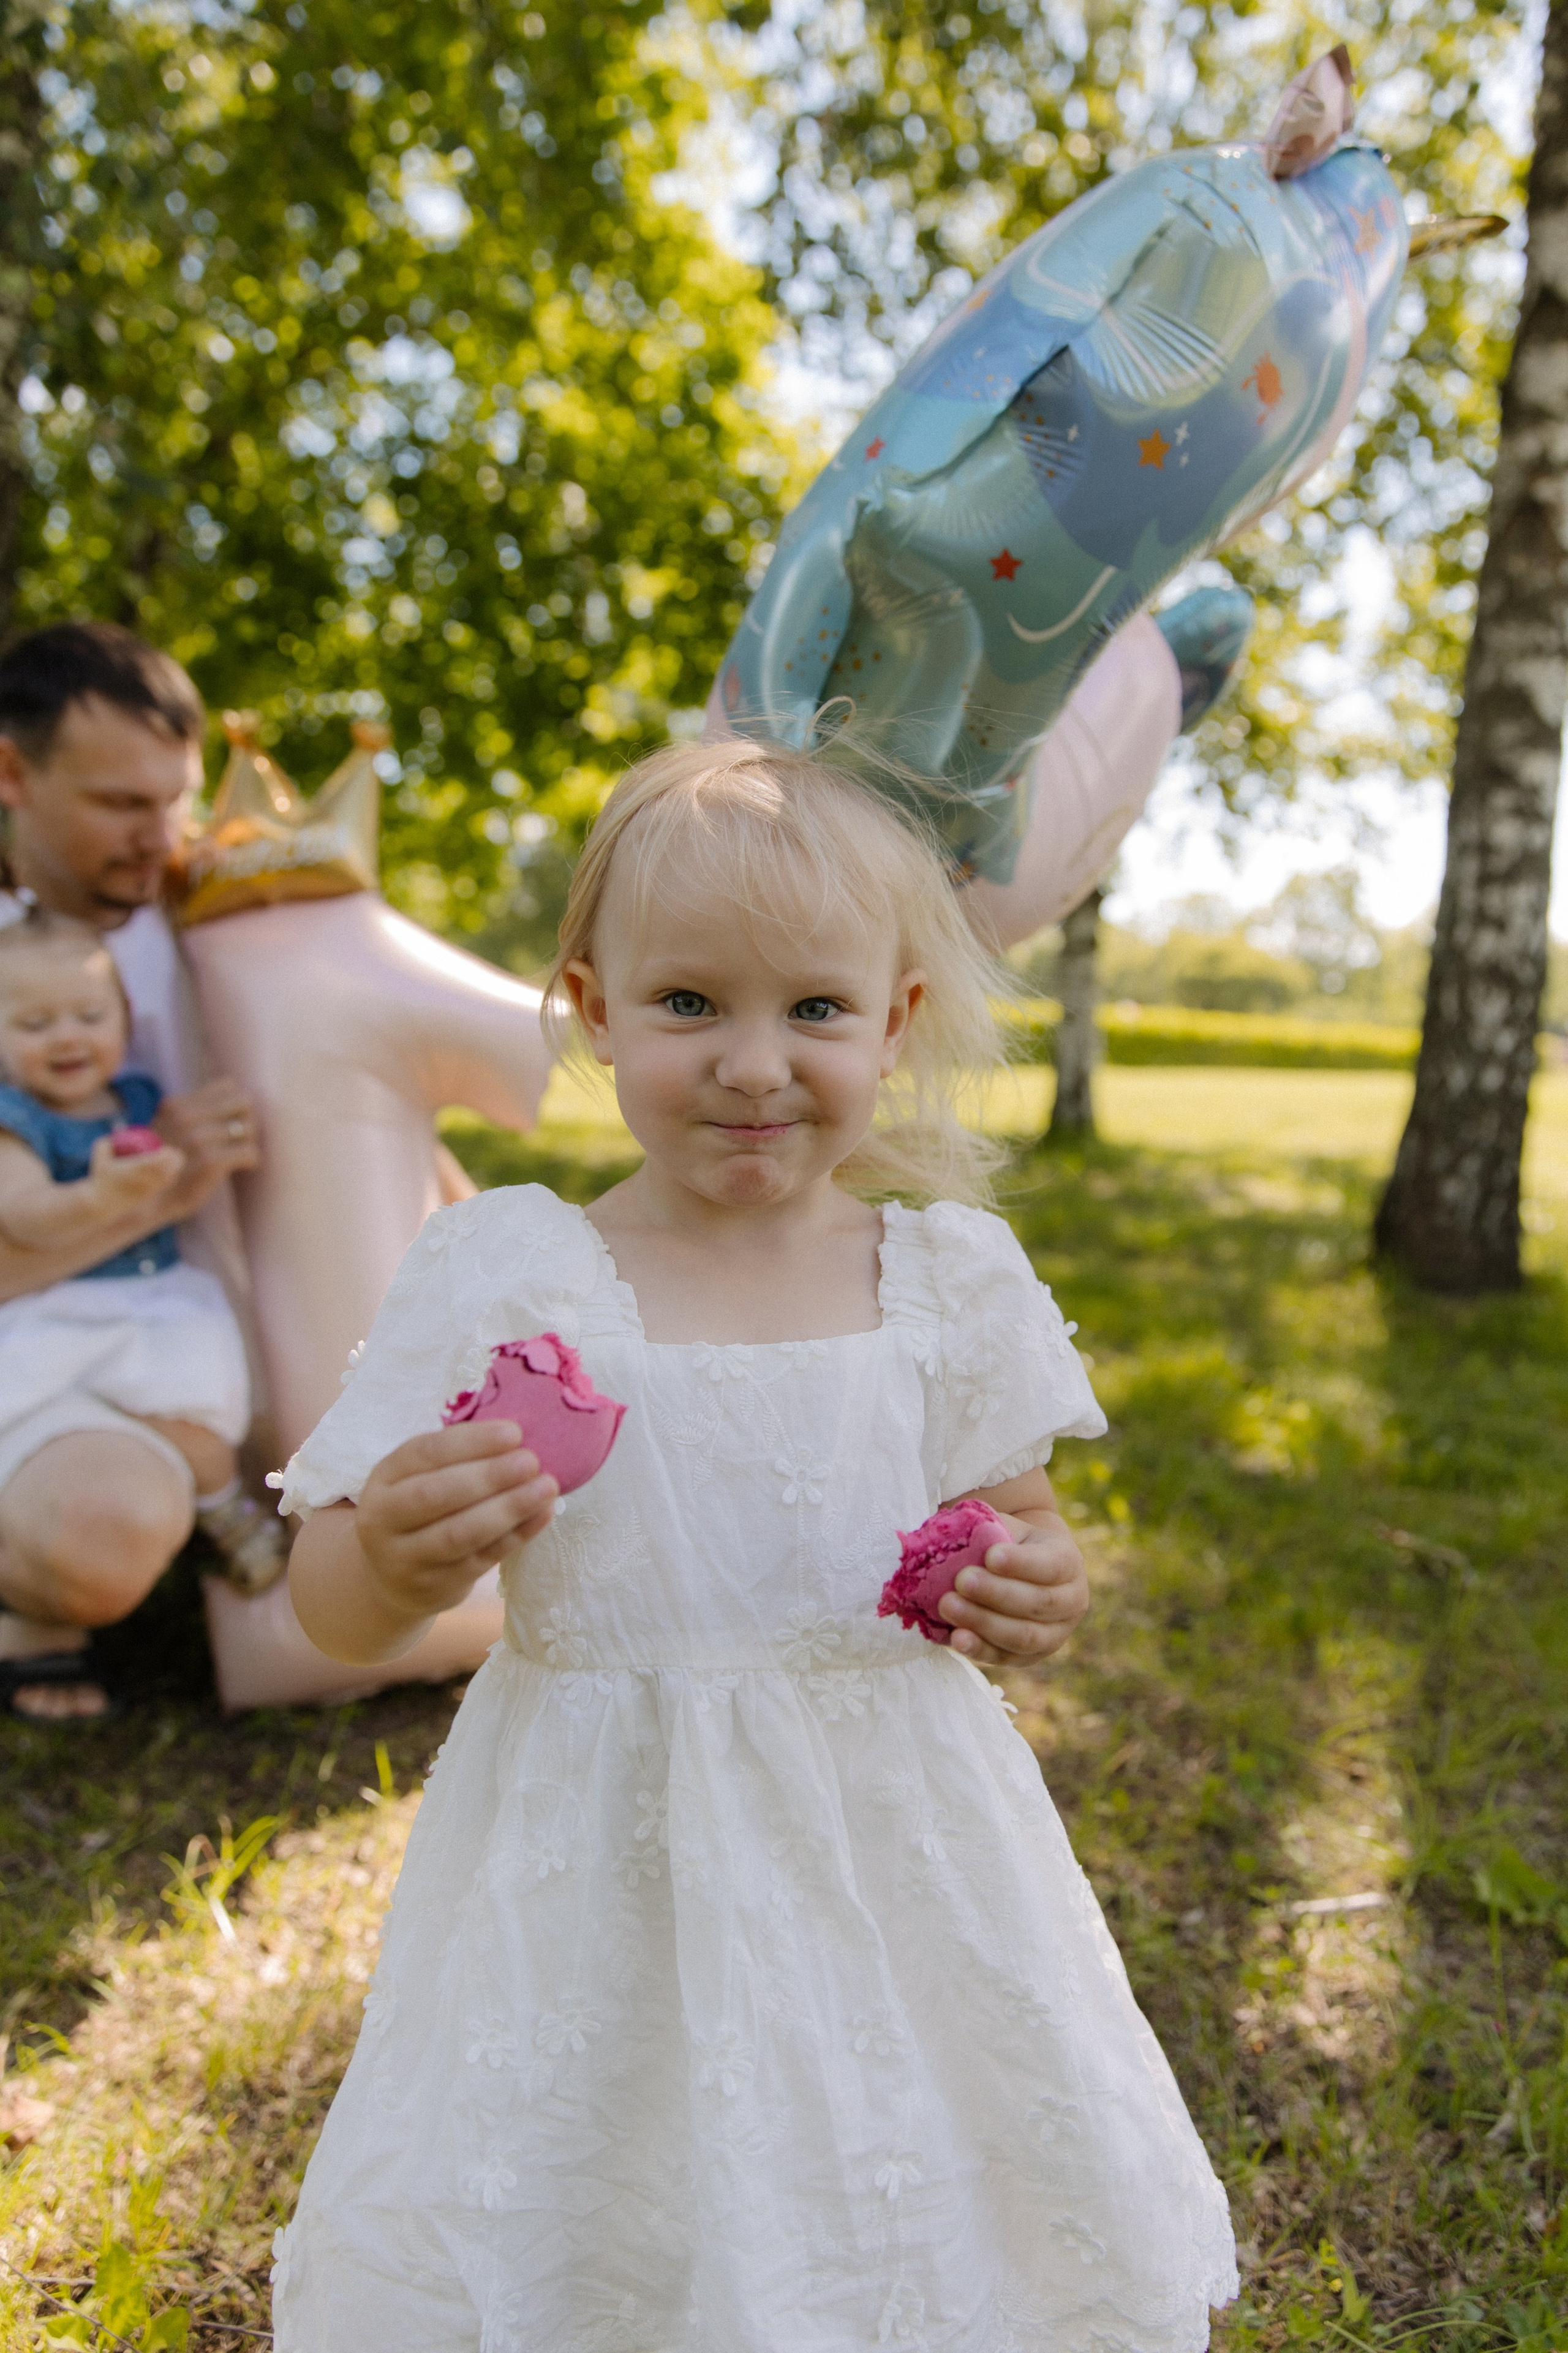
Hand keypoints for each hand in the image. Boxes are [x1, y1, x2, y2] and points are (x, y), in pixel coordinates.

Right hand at [85, 1131, 185, 1209]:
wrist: (100, 1203)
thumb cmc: (100, 1178)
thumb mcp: (99, 1157)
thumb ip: (107, 1142)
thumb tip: (118, 1129)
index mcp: (134, 1171)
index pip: (156, 1162)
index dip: (165, 1156)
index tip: (167, 1148)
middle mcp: (143, 1182)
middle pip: (166, 1171)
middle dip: (175, 1162)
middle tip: (175, 1153)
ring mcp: (146, 1191)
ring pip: (166, 1180)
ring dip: (174, 1170)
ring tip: (176, 1161)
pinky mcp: (146, 1198)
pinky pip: (161, 1187)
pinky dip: (167, 1179)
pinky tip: (169, 1172)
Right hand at [154, 1079, 259, 1215]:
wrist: (141, 1203)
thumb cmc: (160, 1168)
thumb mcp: (167, 1129)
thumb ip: (192, 1115)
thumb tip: (237, 1100)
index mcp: (176, 1106)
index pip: (227, 1088)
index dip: (234, 1106)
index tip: (231, 1123)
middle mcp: (186, 1117)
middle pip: (243, 1102)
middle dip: (246, 1119)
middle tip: (240, 1139)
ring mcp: (198, 1138)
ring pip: (248, 1127)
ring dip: (247, 1142)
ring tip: (237, 1155)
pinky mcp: (210, 1162)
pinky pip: (249, 1151)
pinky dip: (251, 1160)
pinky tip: (243, 1167)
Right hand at [354, 1420, 557, 1624]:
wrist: (392, 1578)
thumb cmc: (421, 1511)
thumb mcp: (421, 1477)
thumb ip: (459, 1457)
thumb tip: (518, 1435)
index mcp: (384, 1478)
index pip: (425, 1453)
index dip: (471, 1442)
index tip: (514, 1432)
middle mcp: (384, 1518)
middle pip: (436, 1495)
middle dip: (488, 1476)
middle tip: (531, 1461)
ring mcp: (406, 1558)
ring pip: (459, 1534)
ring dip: (508, 1509)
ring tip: (547, 1487)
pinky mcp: (434, 1587)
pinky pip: (481, 1560)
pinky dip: (516, 1536)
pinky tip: (543, 1514)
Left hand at [937, 1511, 1088, 1664]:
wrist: (1020, 1567)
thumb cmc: (1009, 1543)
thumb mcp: (1007, 1528)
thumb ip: (991, 1532)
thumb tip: (960, 1540)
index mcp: (1068, 1562)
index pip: (1051, 1565)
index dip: (1022, 1563)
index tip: (990, 1555)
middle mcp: (1071, 1602)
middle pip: (1038, 1603)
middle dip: (997, 1593)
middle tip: (961, 1581)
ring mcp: (1054, 1635)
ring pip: (1024, 1636)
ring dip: (984, 1623)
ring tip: (948, 1606)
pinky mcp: (1029, 1658)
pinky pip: (1005, 1658)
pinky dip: (980, 1649)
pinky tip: (957, 1638)